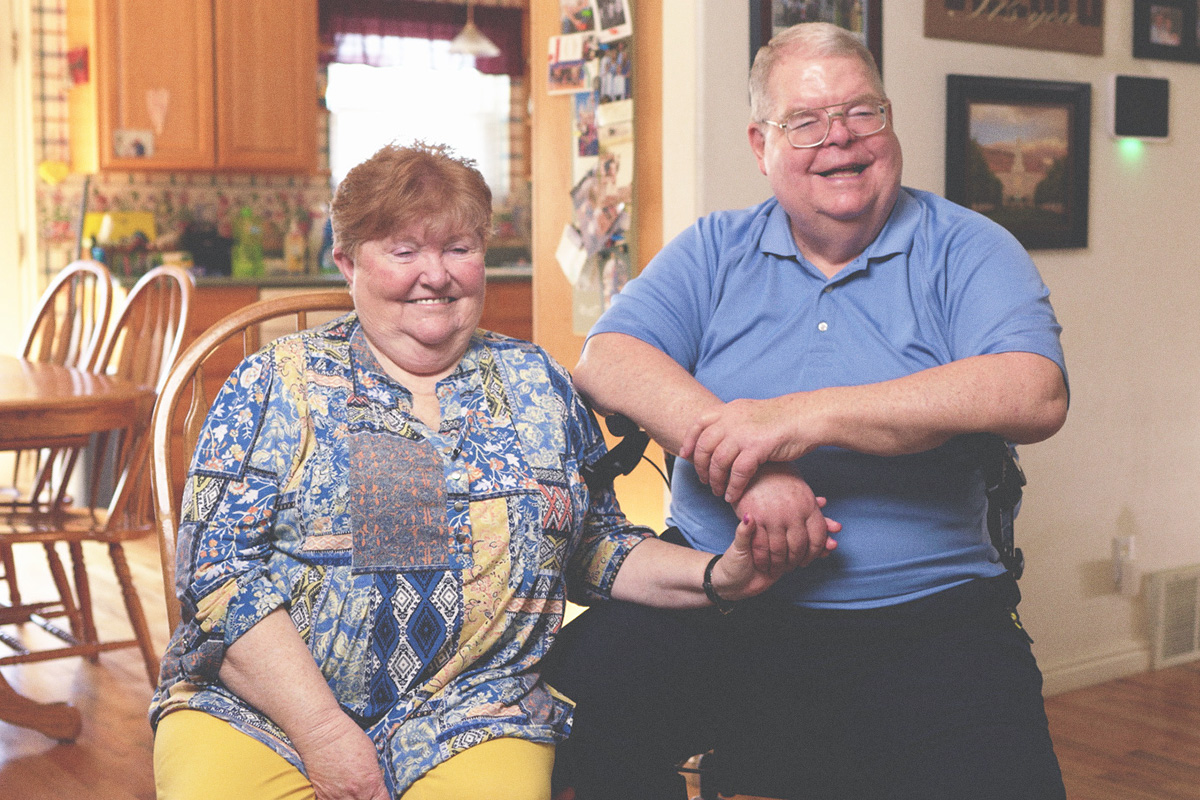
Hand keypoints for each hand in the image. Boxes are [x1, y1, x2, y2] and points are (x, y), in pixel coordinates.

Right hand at [293, 711, 389, 799]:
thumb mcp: (371, 755)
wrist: (321, 733)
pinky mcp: (322, 797)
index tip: (378, 796)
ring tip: (350, 792)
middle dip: (367, 799)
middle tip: (364, 792)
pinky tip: (337, 793)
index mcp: (372, 783)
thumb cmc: (348, 737)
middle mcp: (356, 794)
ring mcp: (338, 797)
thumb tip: (375, 786)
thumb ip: (374, 775)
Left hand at [680, 396, 818, 504]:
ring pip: (718, 462)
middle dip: (701, 467)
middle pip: (705, 446)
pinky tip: (733, 496)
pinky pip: (738, 473)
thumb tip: (719, 436)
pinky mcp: (757, 447)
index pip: (699, 423)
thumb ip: (734, 422)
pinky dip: (733, 487)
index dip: (689, 441)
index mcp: (730, 409)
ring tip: (718, 492)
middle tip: (705, 481)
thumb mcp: (752, 413)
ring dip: (716, 481)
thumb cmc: (784, 419)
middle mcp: (733, 419)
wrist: (808, 416)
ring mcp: (744, 433)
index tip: (685, 456)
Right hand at [731, 465, 838, 575]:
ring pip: (780, 551)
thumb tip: (836, 528)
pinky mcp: (755, 519)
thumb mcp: (802, 491)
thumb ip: (817, 512)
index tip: (807, 560)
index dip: (814, 553)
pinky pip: (760, 547)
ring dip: (778, 564)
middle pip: (799, 547)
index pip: (817, 538)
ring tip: (775, 568)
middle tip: (791, 567)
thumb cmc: (778, 477)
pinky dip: (762, 559)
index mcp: (808, 505)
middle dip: (796, 562)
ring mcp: (774, 517)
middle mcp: (793, 513)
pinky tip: (762, 562)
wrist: (753, 464)